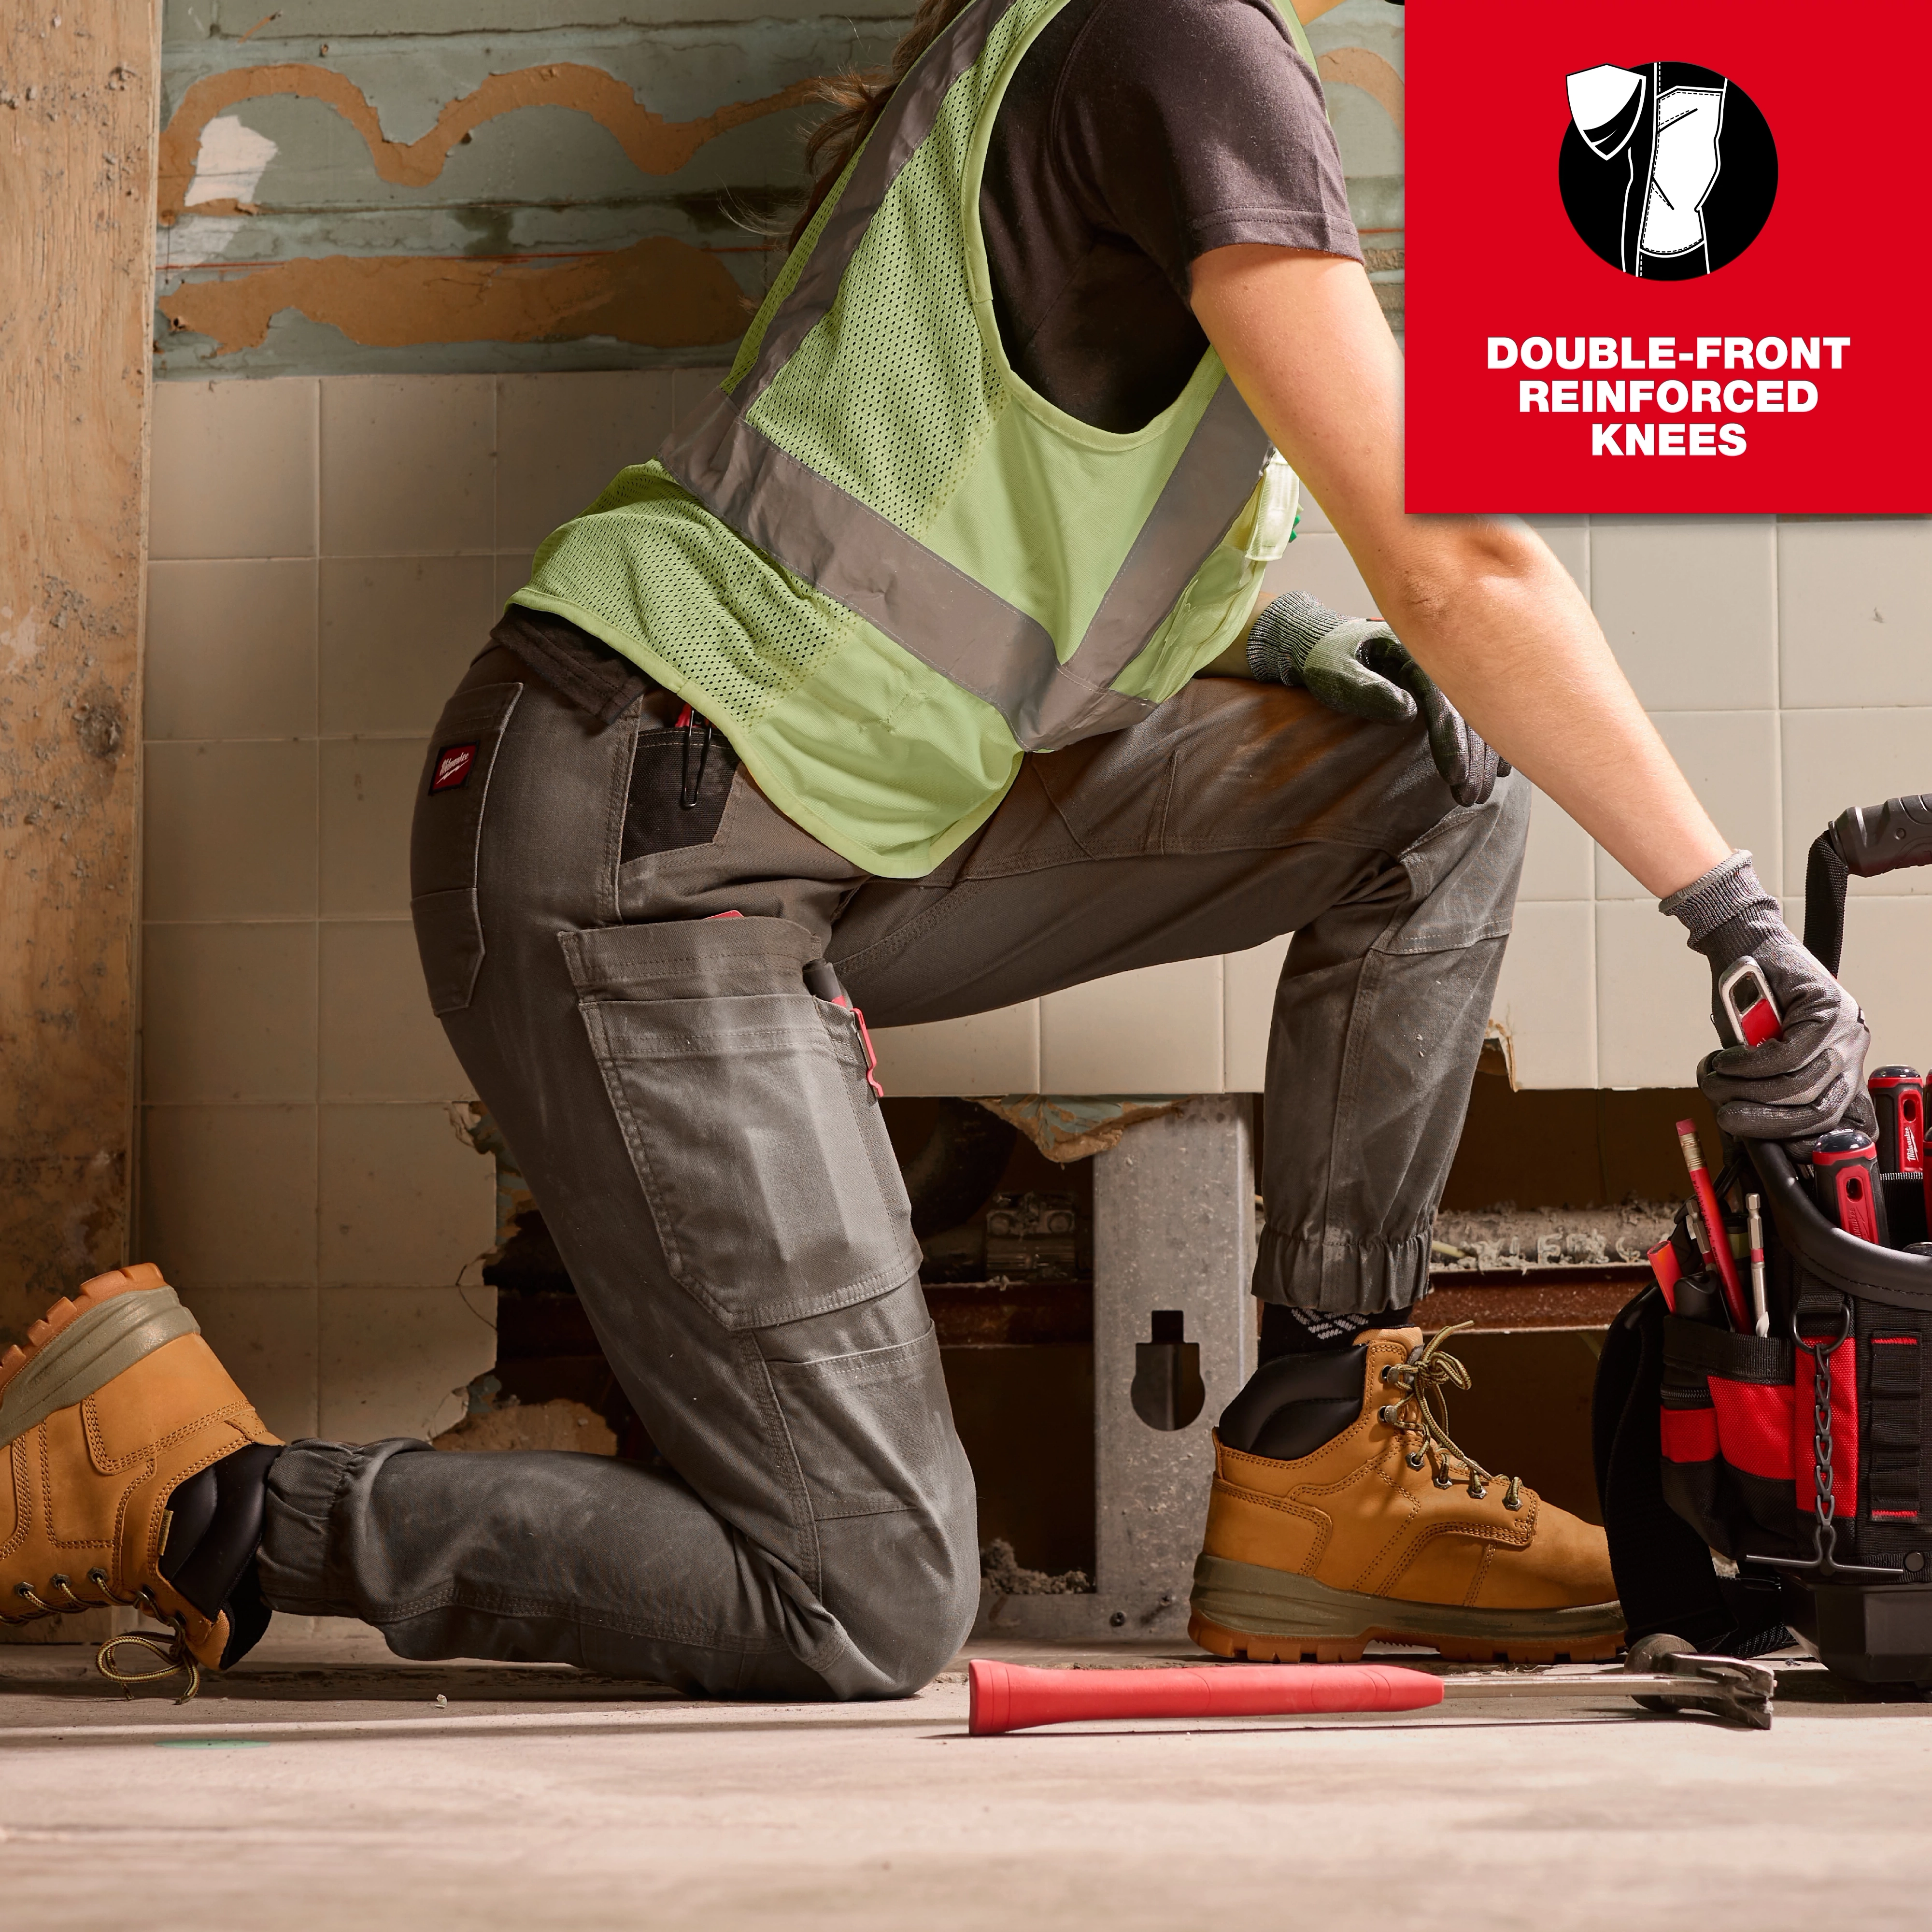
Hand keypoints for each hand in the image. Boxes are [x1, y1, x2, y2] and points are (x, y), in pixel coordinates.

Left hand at [1247, 591, 1508, 805]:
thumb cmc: (1326, 659)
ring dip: (1481, 757)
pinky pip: (1473, 717)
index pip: (1442, 697)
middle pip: (1467, 710)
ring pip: (1475, 717)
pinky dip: (1486, 744)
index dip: (1451, 738)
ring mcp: (1444, 676)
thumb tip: (1407, 711)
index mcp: (1415, 651)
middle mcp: (1437, 661)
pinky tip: (1499, 772)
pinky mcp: (1442, 690)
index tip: (1453, 775)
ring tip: (1477, 796)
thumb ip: (1364, 688)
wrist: (1324, 645)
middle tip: (1469, 797)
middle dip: (1472, 756)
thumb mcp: (1335, 670)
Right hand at [1696, 951, 1874, 1147]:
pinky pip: (1788, 1053)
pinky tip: (1728, 1059)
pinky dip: (1749, 1063)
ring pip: (1799, 1083)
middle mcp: (1850, 1046)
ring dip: (1748, 1089)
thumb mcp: (1758, 1054)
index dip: (1799, 1140)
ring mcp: (1844, 1026)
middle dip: (1763, 1119)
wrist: (1744, 946)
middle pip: (1816, 1107)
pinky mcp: (1826, 1006)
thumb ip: (1767, 1086)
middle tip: (1726, 1115)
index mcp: (1839, 1064)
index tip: (1767, 1149)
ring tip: (1717, 1079)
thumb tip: (1754, 1134)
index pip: (1833, 1118)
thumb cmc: (1747, 1002)